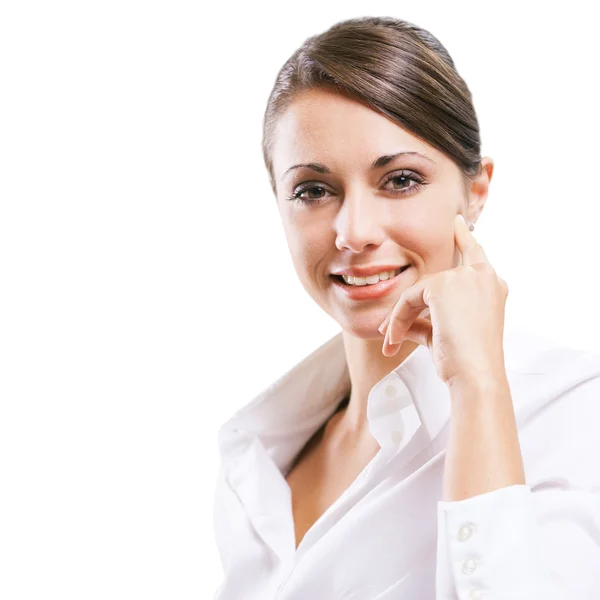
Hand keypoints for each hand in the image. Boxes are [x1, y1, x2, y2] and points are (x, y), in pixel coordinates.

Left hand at [378, 214, 508, 385]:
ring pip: (418, 293)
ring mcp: (465, 277)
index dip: (464, 237)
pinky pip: (409, 299)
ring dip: (400, 318)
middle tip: (389, 334)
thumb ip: (426, 321)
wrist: (476, 374)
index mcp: (492, 286)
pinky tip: (393, 339)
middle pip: (433, 283)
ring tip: (391, 342)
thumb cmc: (467, 362)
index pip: (475, 253)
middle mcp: (483, 276)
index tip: (457, 222)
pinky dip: (397, 320)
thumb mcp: (447, 335)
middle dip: (408, 309)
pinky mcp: (444, 285)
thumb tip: (402, 323)